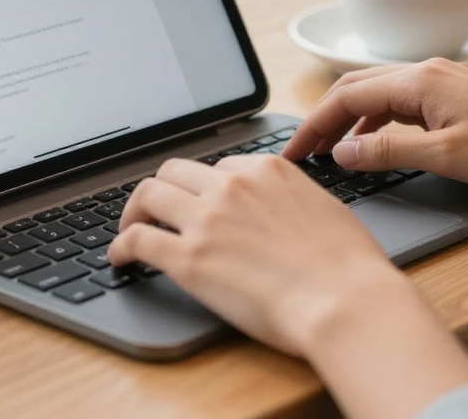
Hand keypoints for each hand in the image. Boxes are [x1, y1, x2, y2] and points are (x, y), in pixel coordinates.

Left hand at [107, 154, 405, 355]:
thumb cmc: (349, 267)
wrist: (345, 301)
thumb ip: (292, 198)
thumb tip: (280, 208)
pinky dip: (120, 246)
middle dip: (163, 191)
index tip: (200, 204)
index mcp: (267, 169)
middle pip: (175, 172)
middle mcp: (232, 185)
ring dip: (134, 212)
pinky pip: (137, 239)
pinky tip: (119, 258)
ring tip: (130, 229)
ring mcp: (207, 219)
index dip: (206, 188)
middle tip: (156, 212)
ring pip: (148, 195)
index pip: (219, 166)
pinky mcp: (189, 258)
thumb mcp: (324, 208)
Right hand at [282, 58, 467, 187]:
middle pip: (354, 88)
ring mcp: (439, 81)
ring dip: (347, 120)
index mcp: (417, 80)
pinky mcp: (452, 96)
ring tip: (329, 150)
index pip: (345, 97)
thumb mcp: (446, 157)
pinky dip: (374, 122)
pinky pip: (398, 102)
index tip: (293, 154)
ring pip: (375, 94)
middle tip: (301, 152)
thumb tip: (342, 153)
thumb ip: (389, 153)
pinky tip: (373, 144)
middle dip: (322, 119)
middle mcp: (424, 71)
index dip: (313, 126)